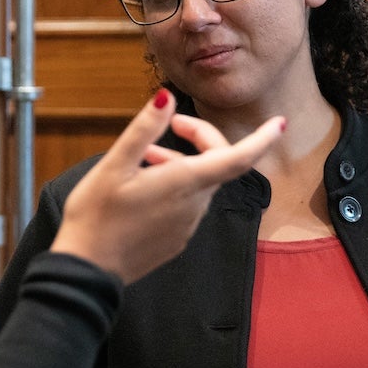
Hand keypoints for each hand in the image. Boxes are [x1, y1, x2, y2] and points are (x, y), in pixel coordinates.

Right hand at [51, 89, 284, 283]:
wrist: (88, 270)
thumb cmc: (95, 216)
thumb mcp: (114, 166)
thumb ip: (144, 130)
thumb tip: (166, 97)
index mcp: (184, 183)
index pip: (239, 158)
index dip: (262, 139)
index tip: (279, 123)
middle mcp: (194, 205)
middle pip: (216, 164)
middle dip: (200, 138)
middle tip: (171, 124)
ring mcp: (187, 225)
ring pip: (199, 183)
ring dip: (181, 162)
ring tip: (145, 156)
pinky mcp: (176, 239)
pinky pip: (187, 204)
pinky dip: (176, 185)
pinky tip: (144, 186)